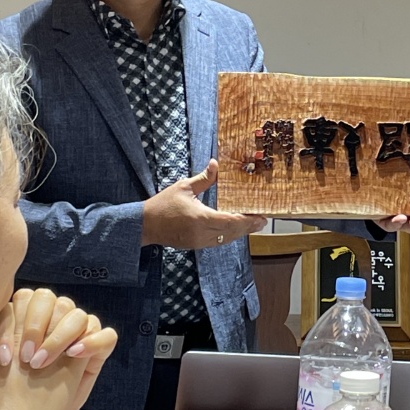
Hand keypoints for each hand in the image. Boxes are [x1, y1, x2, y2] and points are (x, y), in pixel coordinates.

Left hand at [0, 288, 115, 370]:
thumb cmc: (1, 402)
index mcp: (20, 322)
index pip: (18, 302)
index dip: (8, 326)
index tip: (3, 359)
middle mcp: (47, 324)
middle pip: (47, 298)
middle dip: (35, 325)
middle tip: (26, 359)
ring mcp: (72, 335)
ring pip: (74, 311)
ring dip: (59, 335)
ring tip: (44, 363)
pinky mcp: (94, 350)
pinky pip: (105, 334)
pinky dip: (92, 341)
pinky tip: (75, 355)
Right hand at [143, 159, 265, 249]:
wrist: (145, 224)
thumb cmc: (163, 204)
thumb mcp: (183, 187)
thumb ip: (203, 179)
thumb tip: (215, 164)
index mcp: (200, 218)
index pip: (230, 221)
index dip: (247, 220)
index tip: (259, 216)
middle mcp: (202, 233)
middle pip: (232, 232)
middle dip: (249, 227)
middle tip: (263, 220)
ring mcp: (199, 242)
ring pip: (226, 239)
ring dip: (240, 232)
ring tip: (254, 225)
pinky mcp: (196, 245)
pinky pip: (218, 242)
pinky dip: (229, 236)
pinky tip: (236, 229)